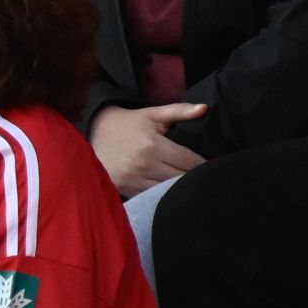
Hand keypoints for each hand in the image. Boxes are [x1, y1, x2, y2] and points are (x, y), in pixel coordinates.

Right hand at [89, 103, 207, 196]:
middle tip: (202, 176)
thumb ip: (180, 111)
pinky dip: (161, 195)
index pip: (190, 162)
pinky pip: (151, 198)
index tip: (210, 165)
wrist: (96, 133)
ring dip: (179, 188)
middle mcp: (144, 165)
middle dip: (194, 177)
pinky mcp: (125, 189)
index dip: (204, 164)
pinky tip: (167, 190)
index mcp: (154, 145)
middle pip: (181, 179)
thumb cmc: (129, 123)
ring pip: (168, 192)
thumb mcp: (153, 114)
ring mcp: (134, 179)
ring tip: (187, 184)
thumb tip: (205, 108)